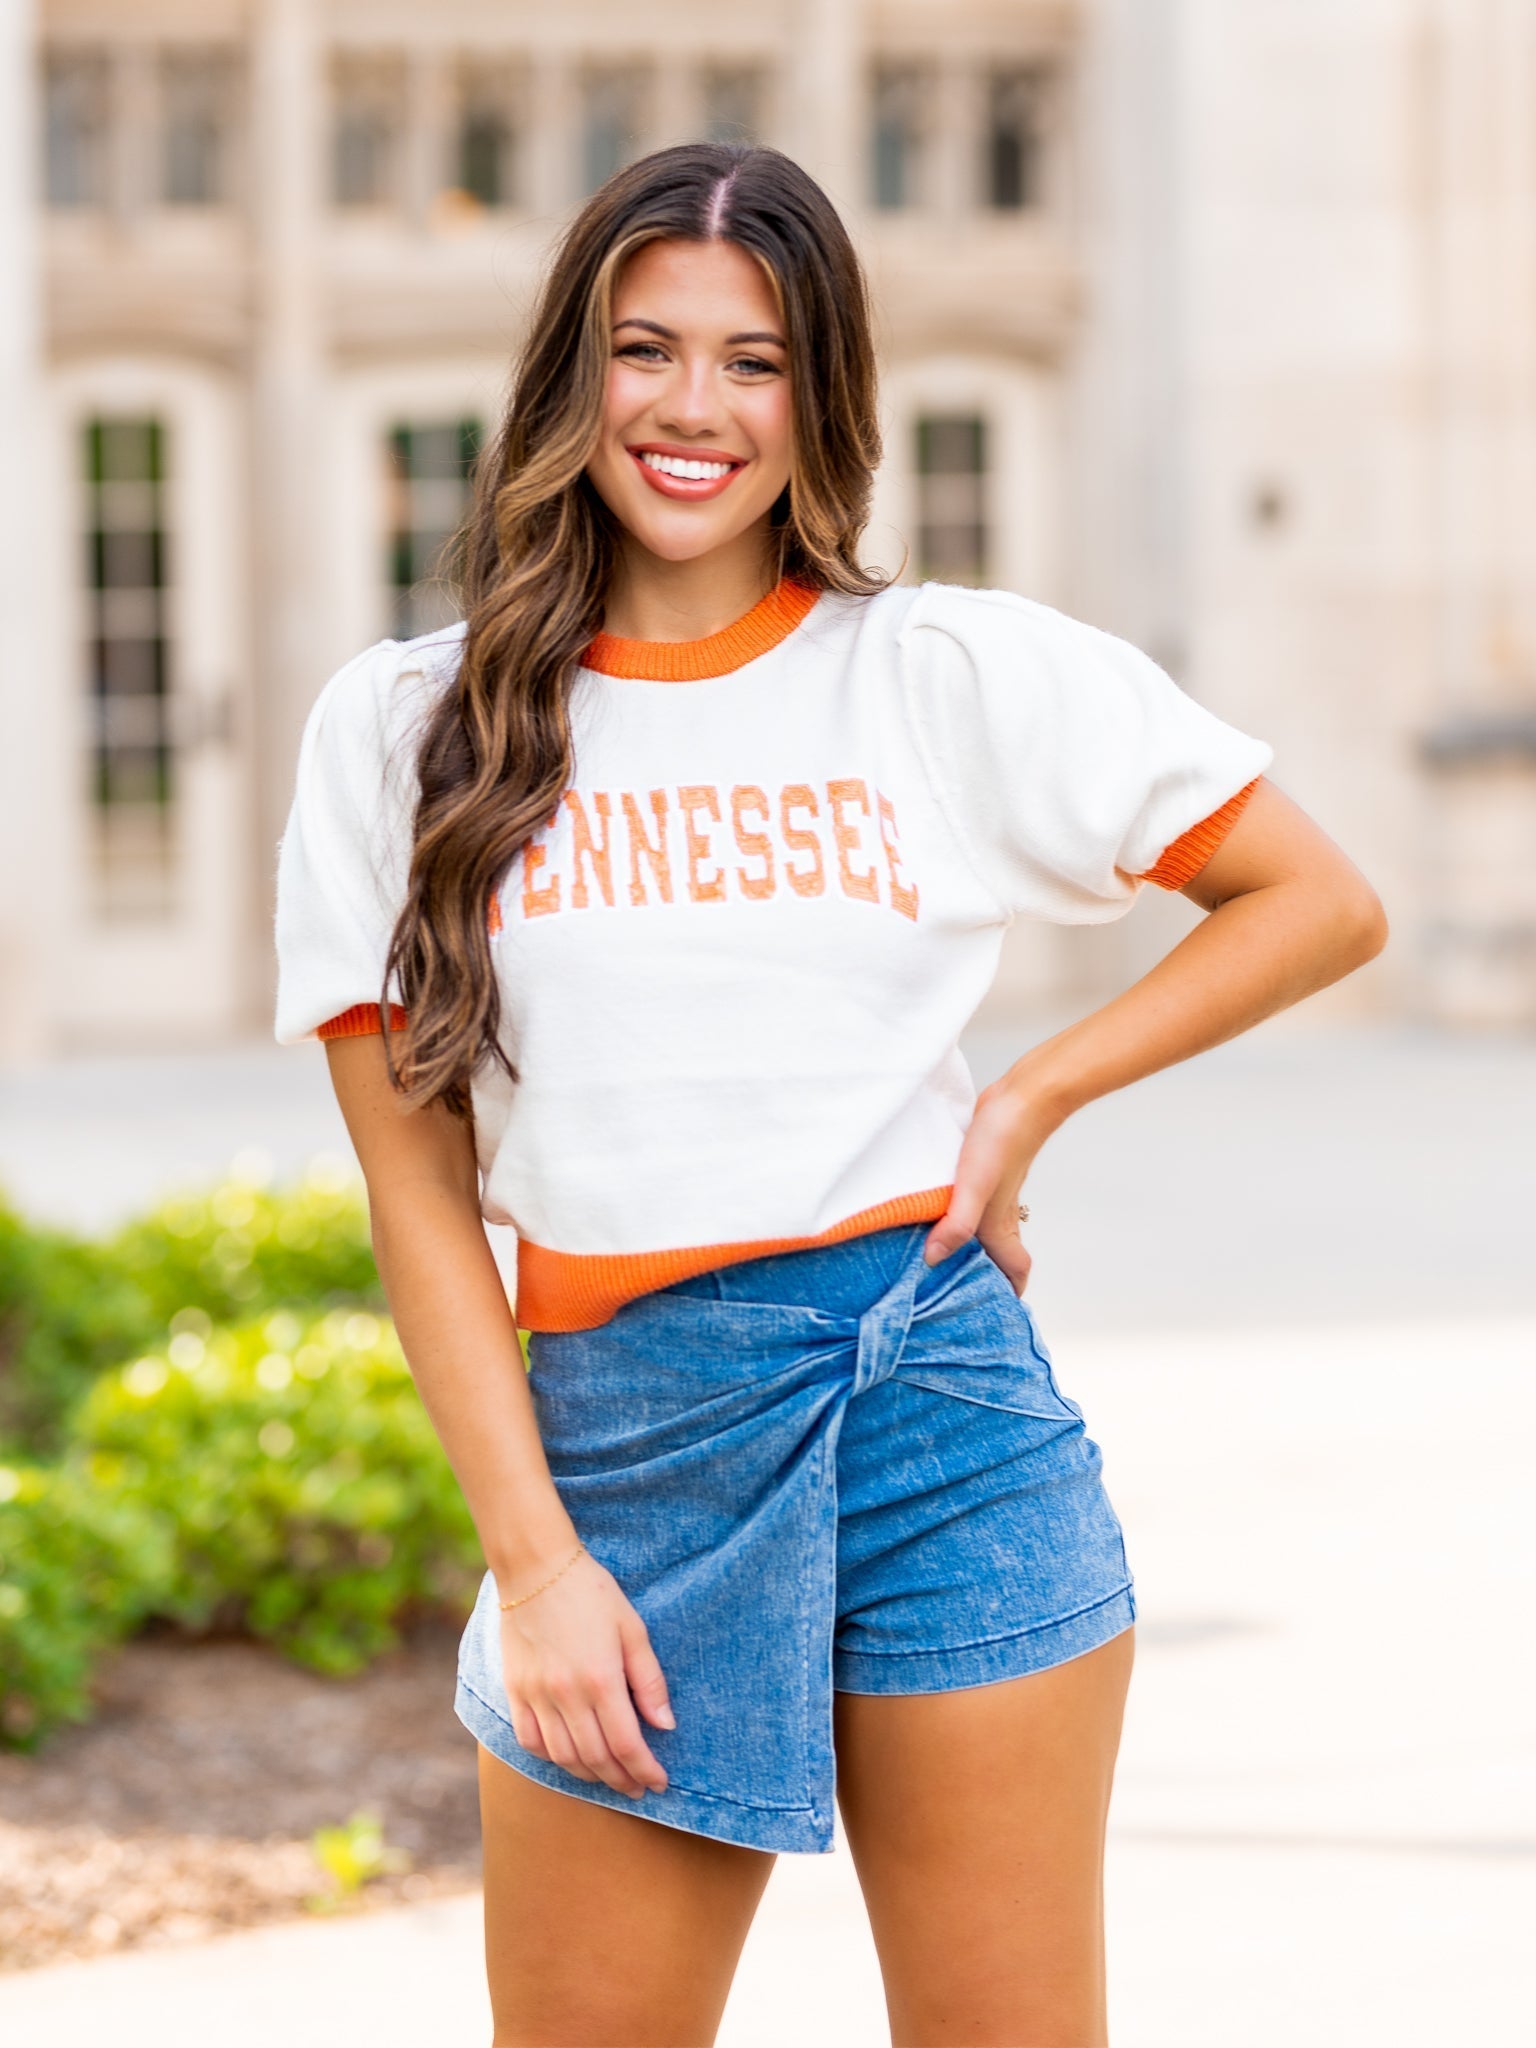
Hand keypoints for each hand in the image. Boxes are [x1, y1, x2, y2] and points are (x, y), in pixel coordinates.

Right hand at [498, 1549, 674, 1798]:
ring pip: (563, 1757)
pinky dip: (551, 1758)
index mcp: (601, 1679)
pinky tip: (568, 1758)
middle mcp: (567, 1695)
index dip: (645, 1770)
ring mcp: (537, 1695)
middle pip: (596, 1758)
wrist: (536, 1568)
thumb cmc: (592, 1592)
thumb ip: (649, 1680)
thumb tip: (666, 1725)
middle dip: (621, 1780)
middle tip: (638, 1788)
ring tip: (609, 1777)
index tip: (660, 1782)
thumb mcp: (632, 1628)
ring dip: (589, 1776)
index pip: (627, 1745)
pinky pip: (530, 1740)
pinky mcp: (515, 1691)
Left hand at [923, 1062, 1067, 1291]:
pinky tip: (932, 1212)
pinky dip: (956, 1218)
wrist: (1022, 1098)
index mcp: (1001, 1227)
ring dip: (966, 1247)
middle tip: (951, 1293)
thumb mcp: (973, 1188)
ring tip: (935, 1260)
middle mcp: (1000, 1216)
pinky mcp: (982, 1173)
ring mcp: (992, 1194)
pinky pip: (970, 1206)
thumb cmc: (1002, 1143)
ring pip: (984, 1232)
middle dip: (982, 1278)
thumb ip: (956, 1225)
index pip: (1015, 1273)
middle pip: (998, 1257)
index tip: (988, 1317)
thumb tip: (933, 1261)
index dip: (1007, 1297)